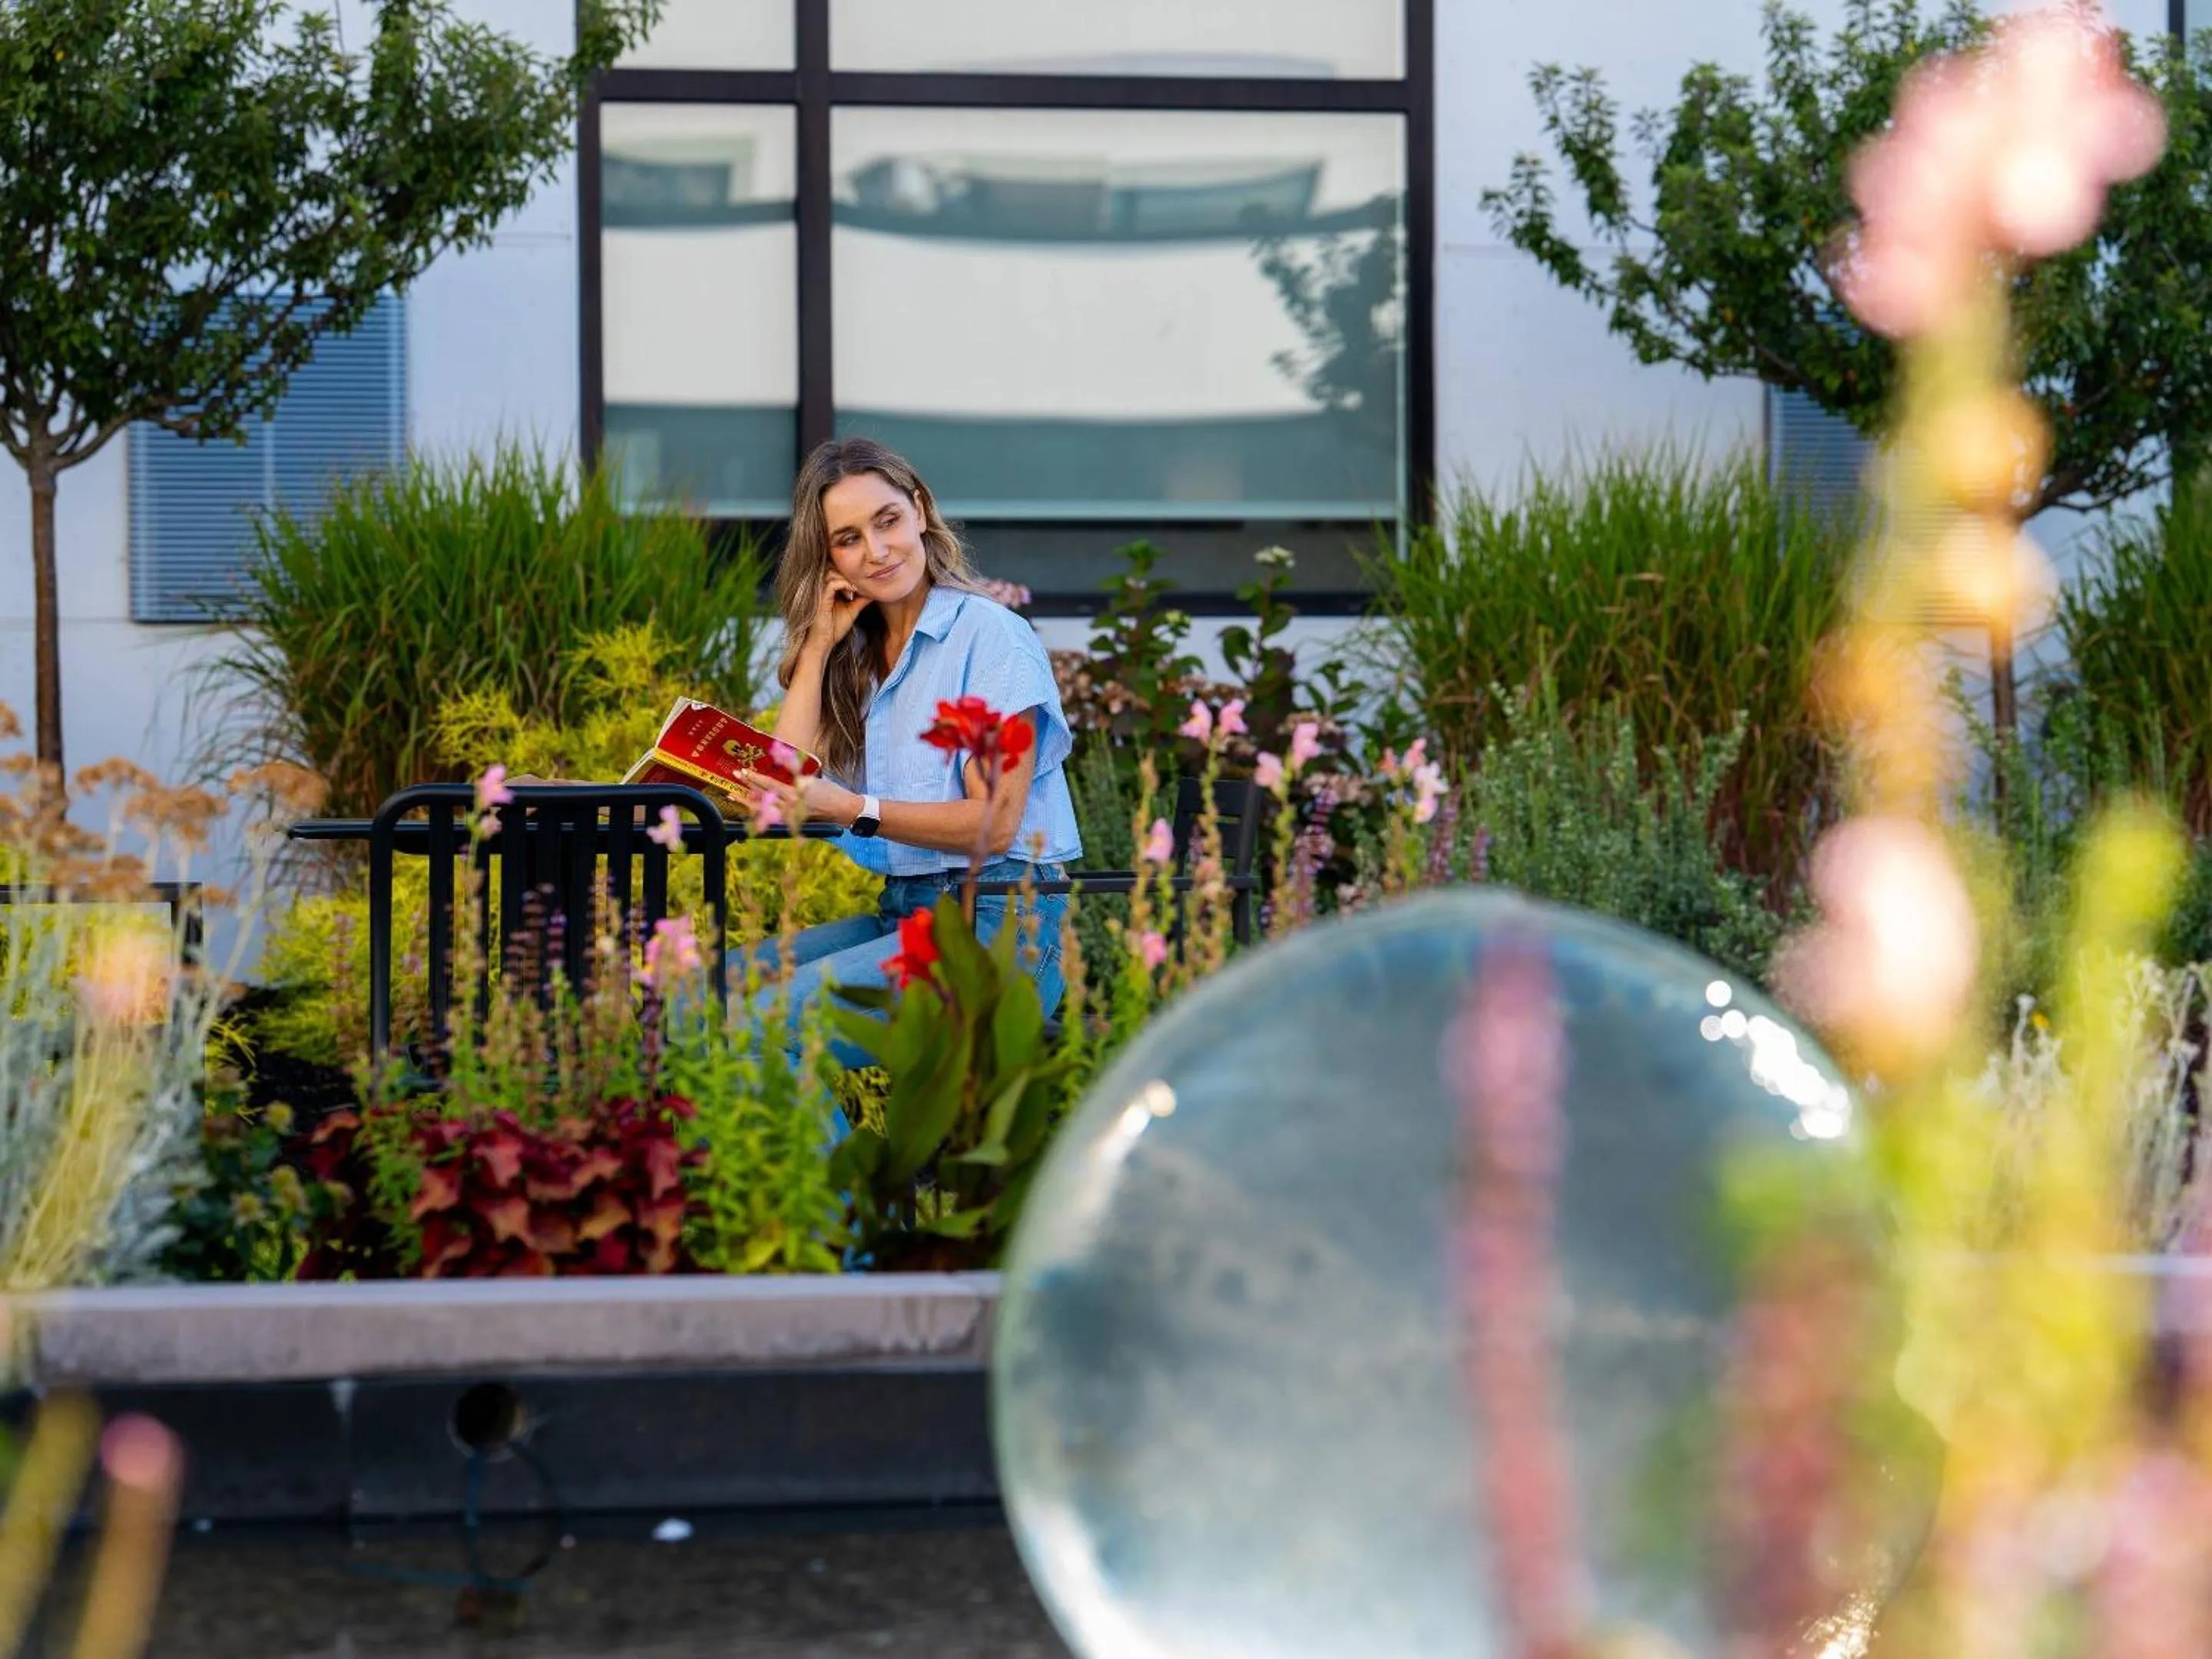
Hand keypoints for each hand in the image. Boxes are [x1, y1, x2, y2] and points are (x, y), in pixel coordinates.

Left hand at [737, 769, 861, 828]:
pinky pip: (772, 818)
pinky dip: (759, 812)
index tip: (744, 771)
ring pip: (763, 810)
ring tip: (734, 795)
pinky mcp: (792, 824)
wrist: (843, 811)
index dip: (755, 778)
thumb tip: (776, 774)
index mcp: (795, 792)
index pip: (769, 784)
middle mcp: (790, 806)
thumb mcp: (810, 780)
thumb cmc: (830, 792)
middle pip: (762, 797)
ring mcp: (790, 817)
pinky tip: (749, 809)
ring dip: (747, 802)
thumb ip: (792, 778)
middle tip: (735, 778)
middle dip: (747, 787)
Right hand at [814, 576, 872, 651]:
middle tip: (860, 586)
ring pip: (833, 571)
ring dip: (847, 579)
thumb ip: (861, 599)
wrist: (822, 643)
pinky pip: (832, 583)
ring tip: (856, 591)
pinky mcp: (819, 597)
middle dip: (850, 574)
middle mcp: (821, 586)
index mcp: (827, 588)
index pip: (838, 570)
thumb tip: (874, 592)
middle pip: (835, 566)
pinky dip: (844, 585)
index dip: (852, 575)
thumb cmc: (834, 628)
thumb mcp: (852, 610)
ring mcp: (819, 590)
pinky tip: (851, 595)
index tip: (862, 586)